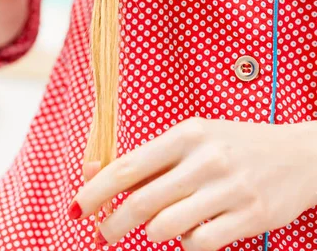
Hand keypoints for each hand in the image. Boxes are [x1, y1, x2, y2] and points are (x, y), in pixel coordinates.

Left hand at [71, 118, 316, 249]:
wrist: (298, 154)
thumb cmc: (235, 145)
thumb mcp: (195, 137)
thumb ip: (153, 158)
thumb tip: (98, 172)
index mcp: (187, 133)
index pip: (128, 166)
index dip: (96, 190)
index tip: (78, 205)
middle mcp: (206, 158)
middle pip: (141, 202)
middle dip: (112, 223)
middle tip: (104, 231)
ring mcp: (229, 188)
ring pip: (166, 227)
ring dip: (153, 233)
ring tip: (158, 226)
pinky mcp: (250, 216)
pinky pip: (199, 242)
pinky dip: (187, 242)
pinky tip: (194, 229)